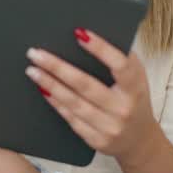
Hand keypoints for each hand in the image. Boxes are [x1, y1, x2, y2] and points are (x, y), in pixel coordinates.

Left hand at [24, 28, 159, 162]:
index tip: (79, 33)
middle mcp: (123, 108)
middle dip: (57, 67)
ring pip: (74, 103)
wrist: (140, 140)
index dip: (100, 48)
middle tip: (36, 54)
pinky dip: (55, 103)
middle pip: (86, 85)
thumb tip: (89, 37)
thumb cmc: (134, 100)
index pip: (119, 65)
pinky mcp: (96, 140)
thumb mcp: (137, 78)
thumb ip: (121, 59)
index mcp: (136, 88)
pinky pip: (71, 118)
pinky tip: (43, 90)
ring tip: (33, 70)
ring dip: (50, 85)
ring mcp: (109, 127)